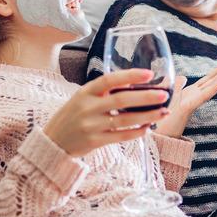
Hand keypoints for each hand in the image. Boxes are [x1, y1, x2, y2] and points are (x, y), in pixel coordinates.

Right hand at [44, 69, 170, 156]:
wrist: (53, 142)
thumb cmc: (71, 117)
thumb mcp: (81, 98)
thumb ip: (102, 92)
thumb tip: (131, 84)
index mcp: (85, 92)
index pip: (109, 80)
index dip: (129, 76)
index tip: (149, 74)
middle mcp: (87, 107)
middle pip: (121, 100)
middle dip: (145, 97)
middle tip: (163, 95)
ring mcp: (91, 125)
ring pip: (124, 120)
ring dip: (147, 116)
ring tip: (163, 112)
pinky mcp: (95, 141)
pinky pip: (120, 136)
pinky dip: (136, 132)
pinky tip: (147, 128)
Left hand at [154, 59, 216, 137]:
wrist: (162, 132)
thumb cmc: (166, 115)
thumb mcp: (171, 94)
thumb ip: (177, 84)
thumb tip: (183, 76)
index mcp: (192, 92)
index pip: (209, 78)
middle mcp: (196, 95)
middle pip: (214, 79)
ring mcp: (195, 100)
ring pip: (213, 85)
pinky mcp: (190, 106)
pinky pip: (205, 95)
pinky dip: (215, 87)